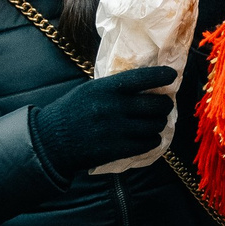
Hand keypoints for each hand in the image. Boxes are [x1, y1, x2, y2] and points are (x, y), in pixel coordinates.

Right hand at [30, 66, 175, 177]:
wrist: (52, 141)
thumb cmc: (71, 112)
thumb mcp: (90, 90)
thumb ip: (114, 88)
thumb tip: (145, 84)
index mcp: (106, 88)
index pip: (143, 78)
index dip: (162, 76)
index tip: (172, 76)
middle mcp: (114, 107)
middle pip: (156, 105)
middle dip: (165, 106)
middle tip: (164, 106)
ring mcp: (117, 130)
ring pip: (155, 126)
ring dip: (159, 124)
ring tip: (155, 123)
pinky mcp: (117, 149)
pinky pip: (147, 144)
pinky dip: (152, 140)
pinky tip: (148, 138)